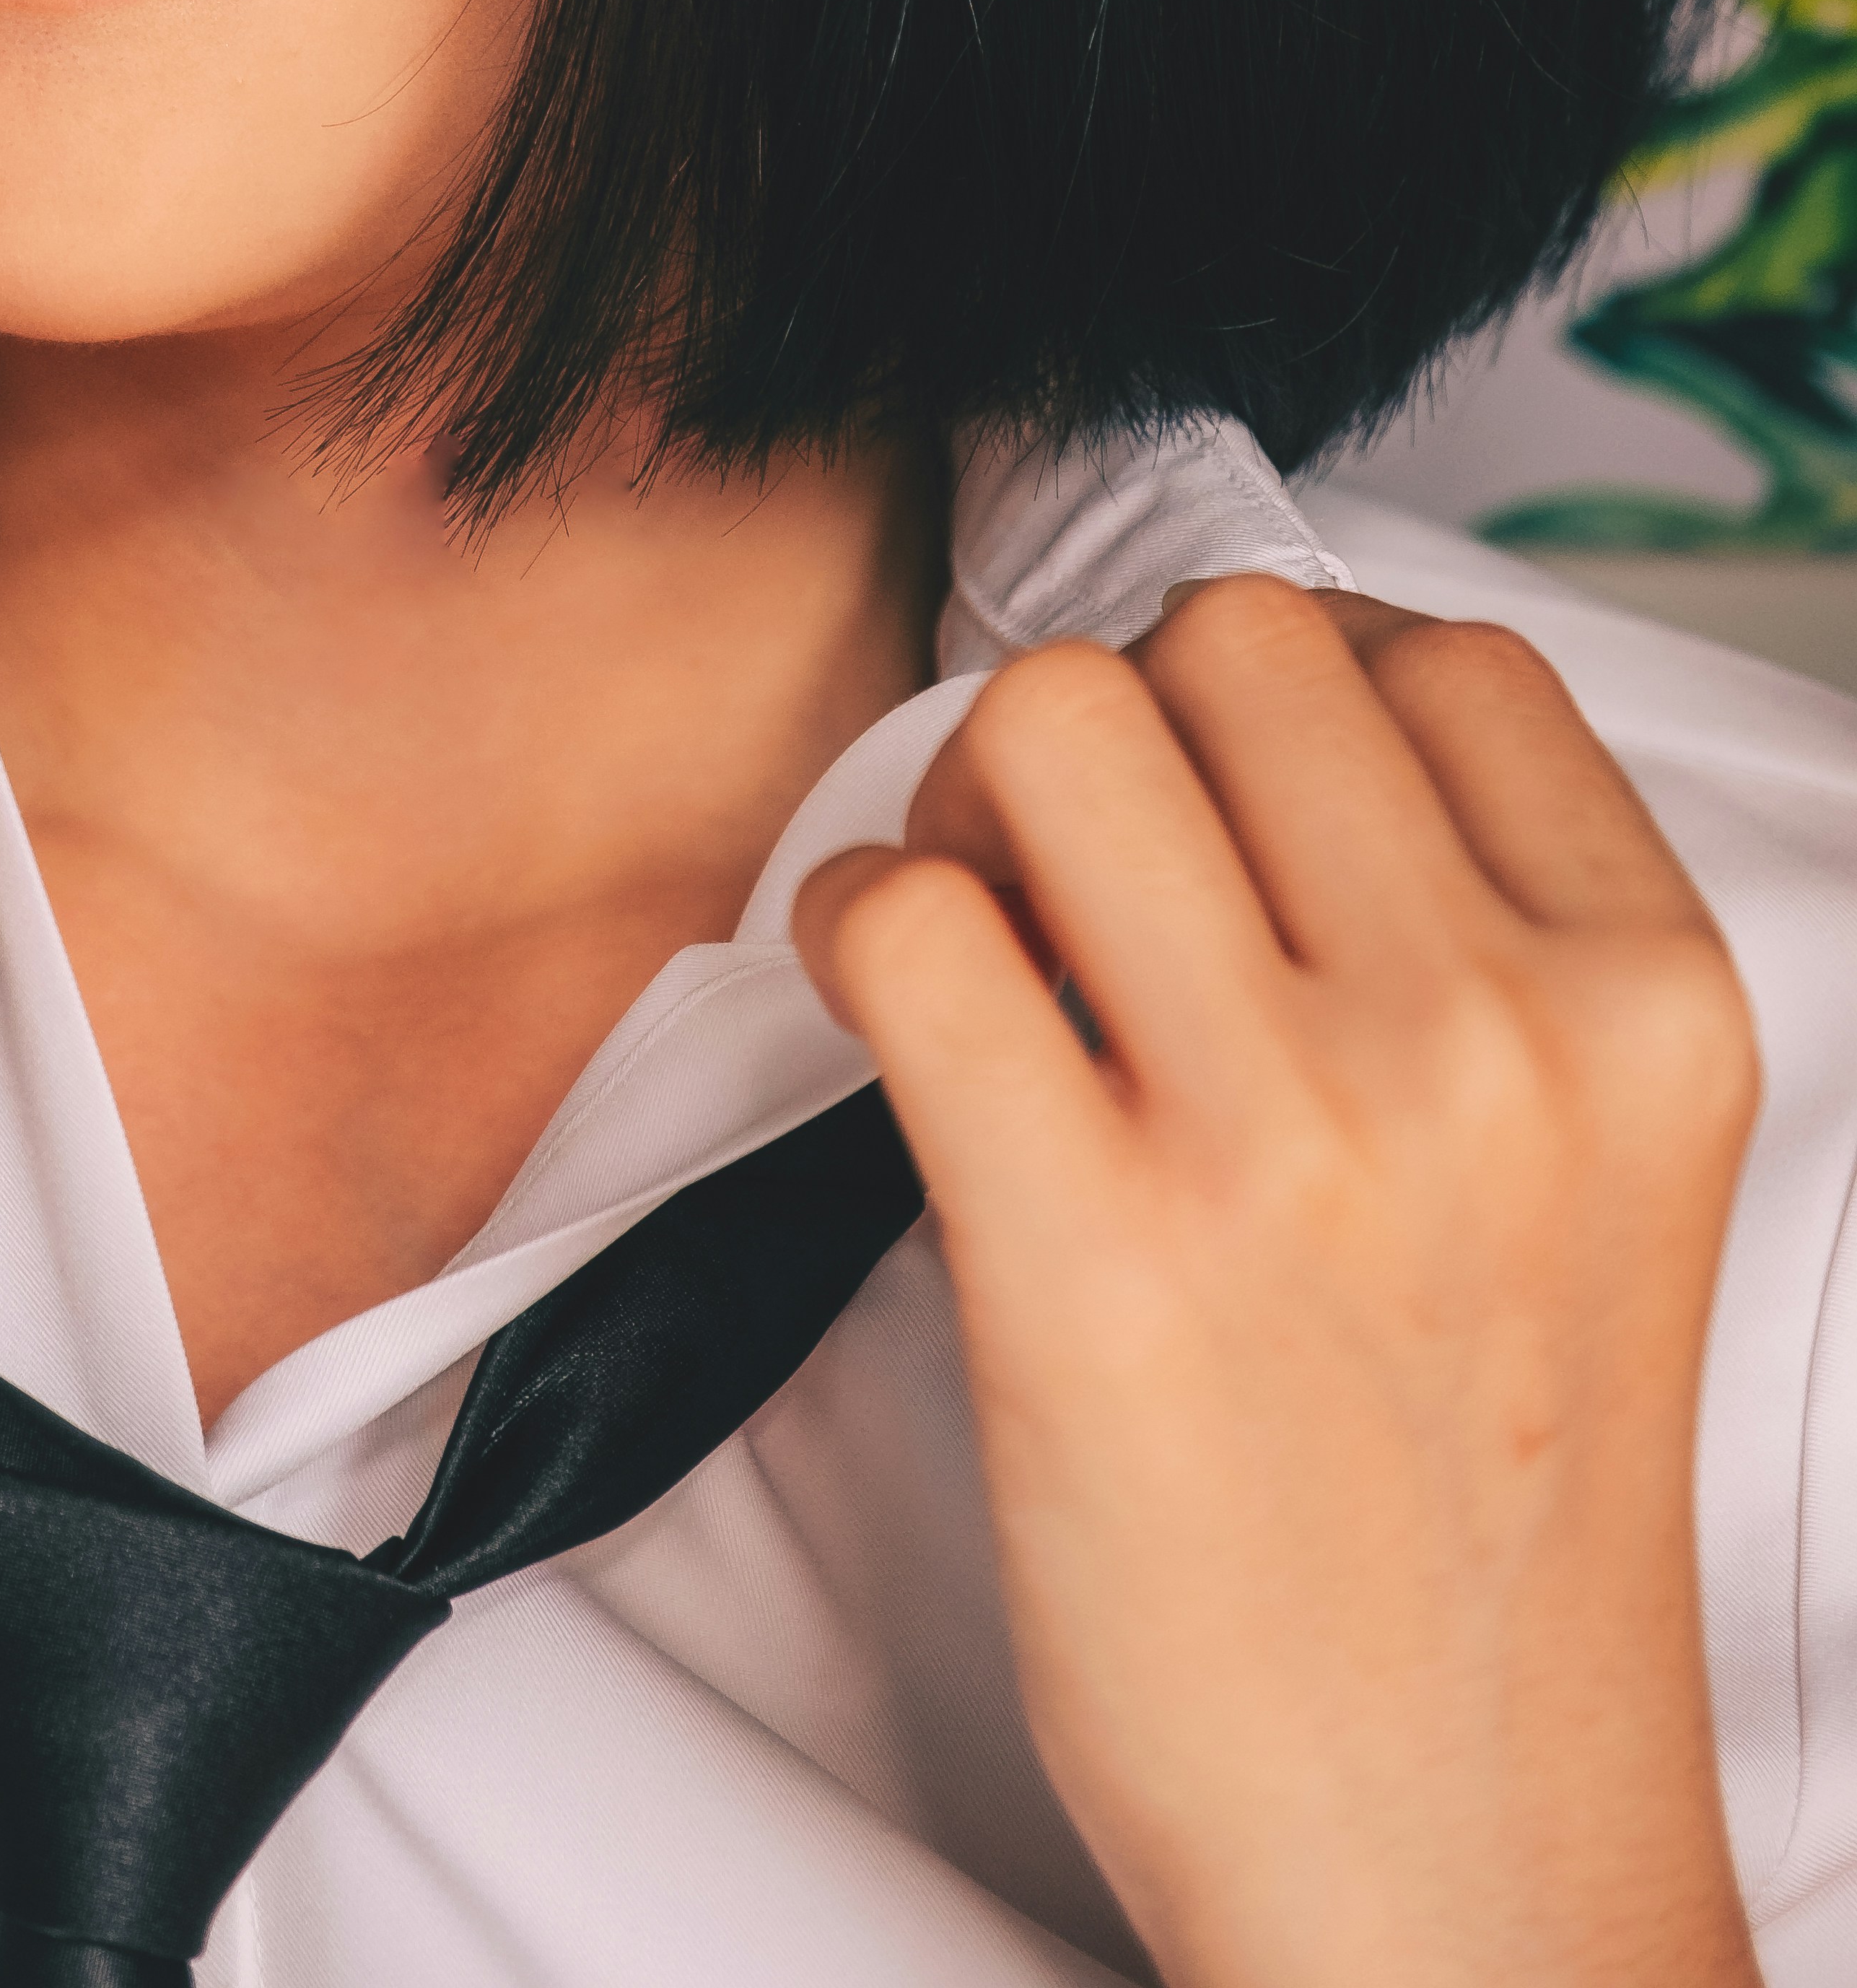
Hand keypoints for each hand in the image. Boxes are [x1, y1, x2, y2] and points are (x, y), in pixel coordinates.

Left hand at [793, 577, 1761, 1987]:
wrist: (1471, 1863)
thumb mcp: (1598, 1175)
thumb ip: (1483, 938)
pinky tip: (886, 1011)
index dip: (1288, 694)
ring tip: (982, 931)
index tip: (1219, 800)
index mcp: (1646, 1006)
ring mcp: (1296, 1142)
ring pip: (1053, 723)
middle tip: (1068, 867)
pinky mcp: (1094, 1259)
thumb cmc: (1487, 1522)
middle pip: (1228, 640)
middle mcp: (1495, 1040)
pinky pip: (912, 921)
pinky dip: (856, 923)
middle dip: (1120, 722)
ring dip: (971, 799)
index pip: (1440, 653)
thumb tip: (1234, 734)